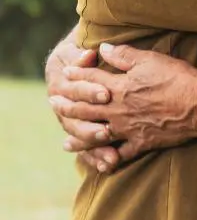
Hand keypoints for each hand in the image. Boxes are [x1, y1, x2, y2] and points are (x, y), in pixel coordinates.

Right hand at [45, 32, 114, 170]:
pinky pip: (86, 152)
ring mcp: (73, 123)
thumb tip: (90, 54)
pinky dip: (96, 159)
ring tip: (111, 156)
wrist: (65, 68)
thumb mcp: (79, 52)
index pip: (76, 90)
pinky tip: (108, 166)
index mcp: (62, 85)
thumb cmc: (78, 57)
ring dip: (95, 148)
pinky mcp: (82, 134)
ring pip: (81, 139)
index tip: (106, 93)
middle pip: (77, 120)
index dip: (90, 91)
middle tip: (108, 131)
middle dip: (92, 127)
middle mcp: (64, 108)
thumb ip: (84, 56)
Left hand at [47, 42, 196, 171]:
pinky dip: (108, 159)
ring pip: (97, 135)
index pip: (92, 81)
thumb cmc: (176, 77)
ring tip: (65, 141)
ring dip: (80, 137)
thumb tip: (102, 49)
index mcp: (121, 88)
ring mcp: (128, 129)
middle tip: (53, 104)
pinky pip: (120, 154)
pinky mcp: (141, 143)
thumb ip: (123, 56)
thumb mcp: (149, 59)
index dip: (77, 76)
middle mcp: (119, 110)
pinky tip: (99, 162)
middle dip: (68, 106)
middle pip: (87, 109)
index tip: (65, 74)